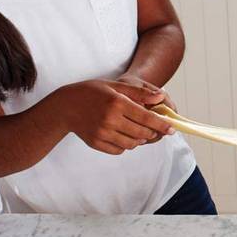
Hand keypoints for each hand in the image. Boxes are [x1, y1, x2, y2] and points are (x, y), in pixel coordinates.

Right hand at [57, 79, 176, 155]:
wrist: (65, 106)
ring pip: (132, 144)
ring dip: (140, 140)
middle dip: (152, 133)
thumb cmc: (92, 93)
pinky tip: (124, 135)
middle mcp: (110, 120)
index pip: (146, 118)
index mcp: (117, 103)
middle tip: (155, 129)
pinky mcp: (96, 143)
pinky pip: (119, 150)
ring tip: (139, 132)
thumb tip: (161, 97)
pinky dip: (126, 145)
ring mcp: (102, 133)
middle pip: (141, 133)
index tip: (171, 128)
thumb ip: (139, 93)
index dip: (161, 124)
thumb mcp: (115, 86)